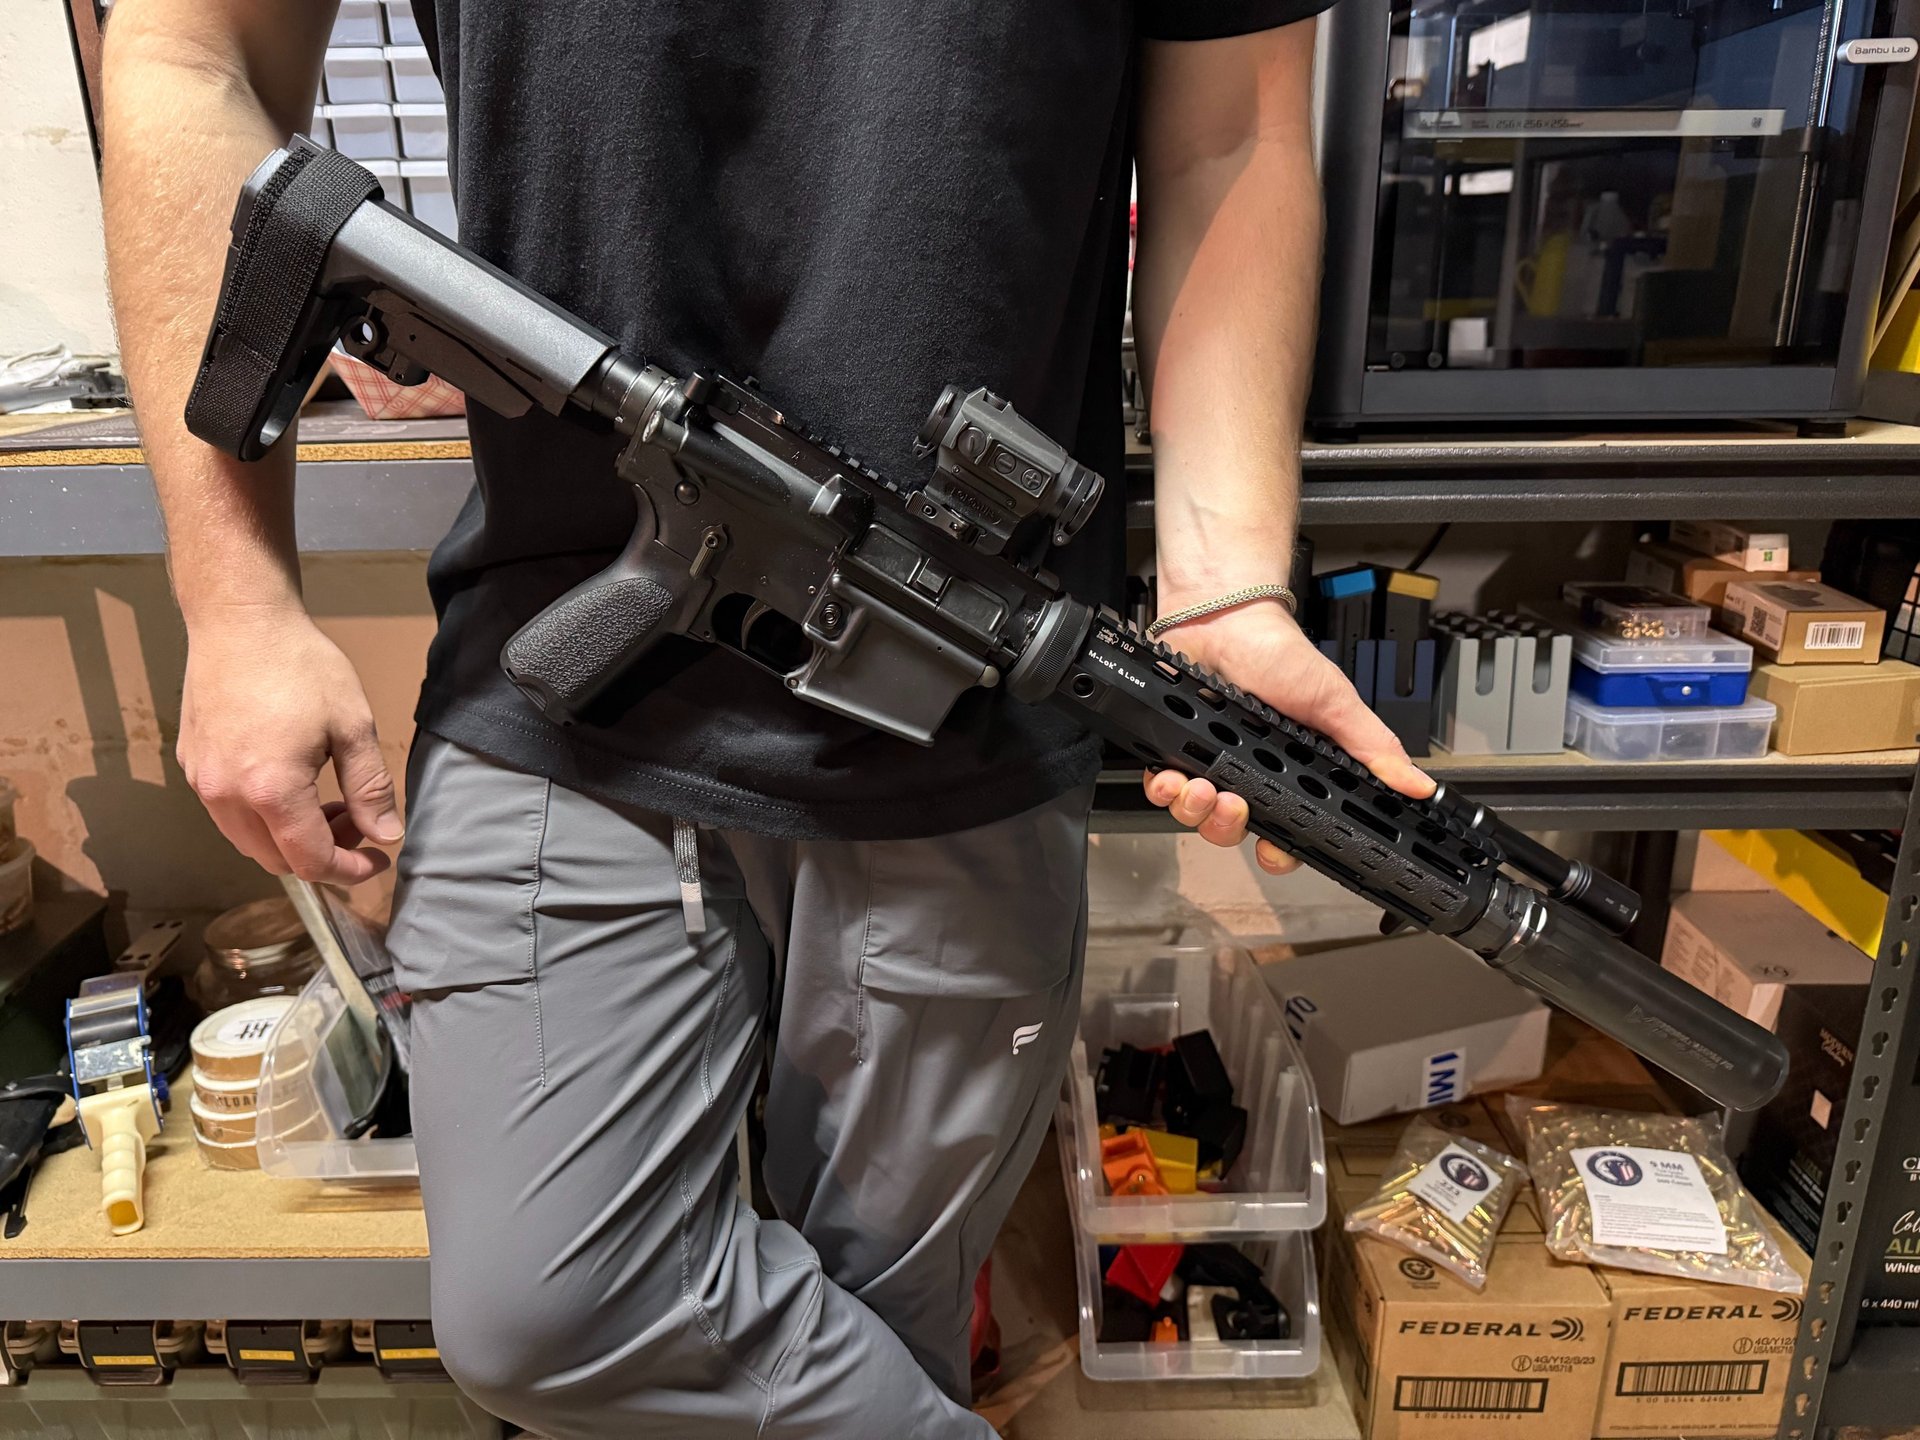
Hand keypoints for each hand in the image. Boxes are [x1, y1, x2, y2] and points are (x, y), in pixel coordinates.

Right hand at [177, 606, 401, 884]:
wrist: (239, 621)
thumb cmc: (299, 665)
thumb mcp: (352, 726)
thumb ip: (370, 788)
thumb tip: (386, 835)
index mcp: (270, 790)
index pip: (310, 861)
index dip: (348, 871)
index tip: (378, 861)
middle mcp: (226, 796)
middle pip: (276, 860)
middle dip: (323, 854)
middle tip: (356, 821)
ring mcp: (201, 782)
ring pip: (249, 842)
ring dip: (291, 838)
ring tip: (328, 802)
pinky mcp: (190, 765)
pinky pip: (227, 815)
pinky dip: (263, 819)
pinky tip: (291, 785)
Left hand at [1142, 600, 1432, 874]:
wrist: (1225, 618)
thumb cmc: (1280, 656)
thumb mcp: (1334, 703)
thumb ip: (1371, 748)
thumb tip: (1416, 785)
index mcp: (1291, 773)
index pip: (1289, 829)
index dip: (1280, 850)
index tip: (1275, 851)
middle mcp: (1249, 774)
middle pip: (1236, 831)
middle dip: (1230, 829)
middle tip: (1236, 807)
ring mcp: (1210, 763)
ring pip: (1198, 816)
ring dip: (1197, 811)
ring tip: (1203, 787)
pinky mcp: (1175, 750)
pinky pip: (1163, 789)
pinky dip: (1165, 789)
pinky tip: (1173, 776)